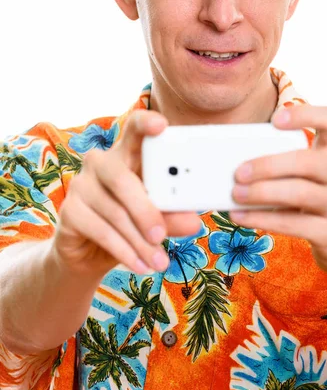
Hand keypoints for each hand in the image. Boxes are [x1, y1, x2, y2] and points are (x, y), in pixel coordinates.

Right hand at [53, 110, 201, 277]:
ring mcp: (81, 184)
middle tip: (161, 235)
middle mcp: (100, 162)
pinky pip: (100, 230)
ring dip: (139, 241)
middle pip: (122, 177)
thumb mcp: (157, 219)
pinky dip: (124, 251)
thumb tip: (194, 222)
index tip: (161, 125)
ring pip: (114, 211)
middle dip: (145, 209)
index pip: (134, 129)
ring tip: (159, 262)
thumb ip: (173, 216)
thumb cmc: (131, 225)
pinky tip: (139, 265)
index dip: (145, 124)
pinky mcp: (69, 210)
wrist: (91, 255)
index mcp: (127, 154)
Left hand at [230, 105, 326, 279]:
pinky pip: (292, 223)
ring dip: (261, 192)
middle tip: (238, 172)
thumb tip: (237, 159)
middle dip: (268, 165)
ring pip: (299, 192)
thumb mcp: (317, 175)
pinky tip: (239, 216)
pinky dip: (260, 218)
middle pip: (306, 161)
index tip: (274, 120)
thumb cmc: (321, 198)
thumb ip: (290, 162)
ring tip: (236, 193)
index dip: (304, 115)